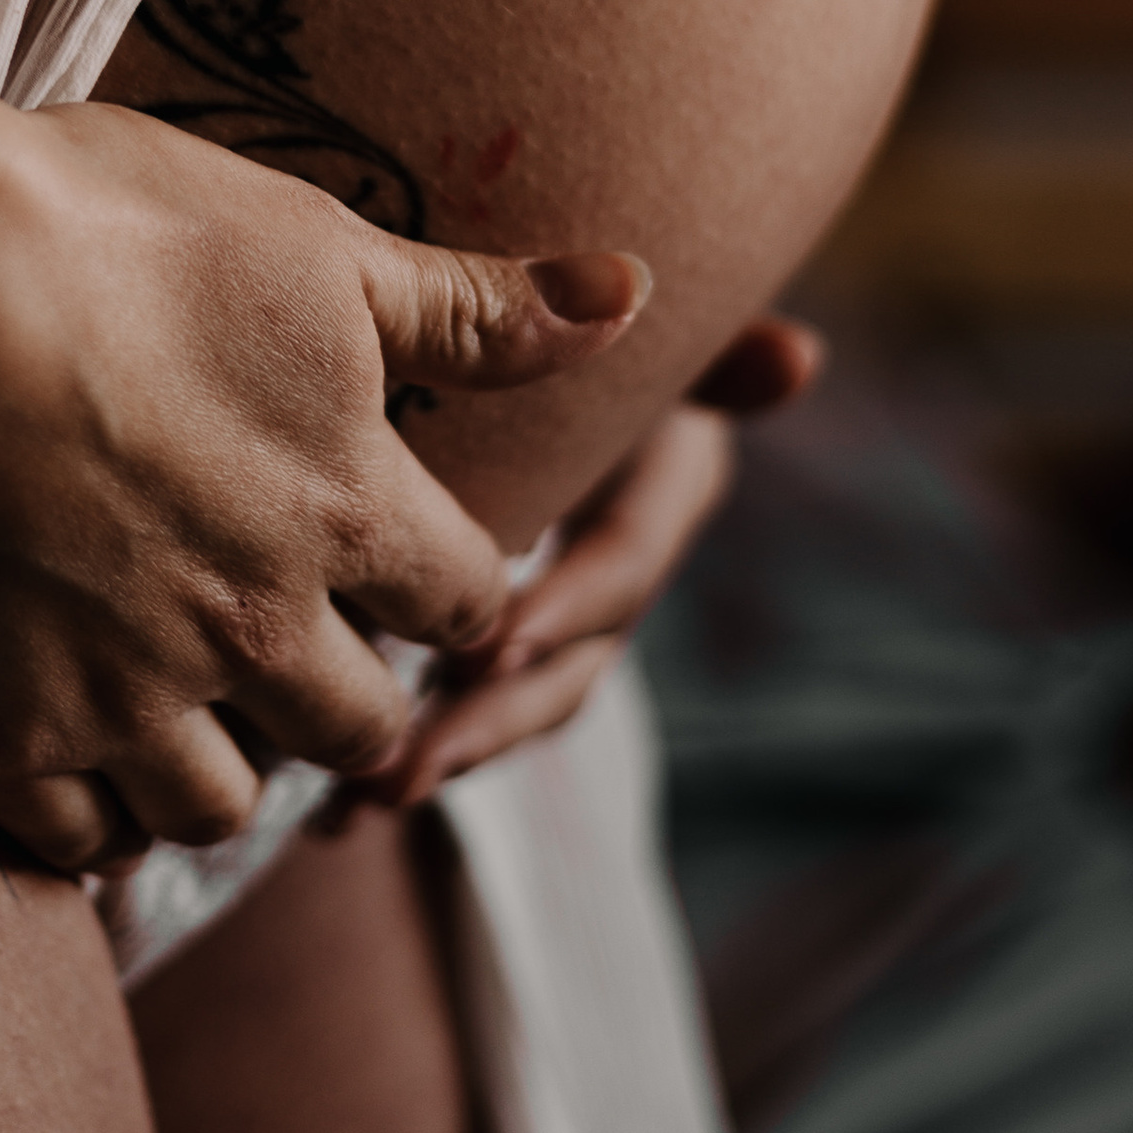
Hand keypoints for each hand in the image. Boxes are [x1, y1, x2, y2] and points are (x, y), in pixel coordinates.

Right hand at [0, 96, 652, 873]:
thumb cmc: (109, 232)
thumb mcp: (315, 244)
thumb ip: (472, 307)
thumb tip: (631, 297)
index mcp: (348, 512)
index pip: (465, 603)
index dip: (452, 587)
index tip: (419, 572)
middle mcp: (256, 629)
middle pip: (355, 726)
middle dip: (348, 696)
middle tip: (296, 649)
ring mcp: (124, 695)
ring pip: (220, 805)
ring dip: (222, 765)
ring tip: (186, 711)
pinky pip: (75, 843)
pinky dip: (88, 820)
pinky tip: (72, 769)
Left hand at [344, 313, 825, 809]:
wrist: (534, 343)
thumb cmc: (587, 315)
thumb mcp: (639, 330)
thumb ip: (710, 354)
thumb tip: (798, 354)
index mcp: (661, 488)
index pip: (623, 561)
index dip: (568, 605)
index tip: (493, 641)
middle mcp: (616, 565)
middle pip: (567, 666)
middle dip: (487, 722)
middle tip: (404, 765)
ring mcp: (560, 615)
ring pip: (514, 705)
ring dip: (442, 757)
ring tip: (355, 808)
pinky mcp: (495, 639)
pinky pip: (465, 710)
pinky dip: (408, 758)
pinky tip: (334, 817)